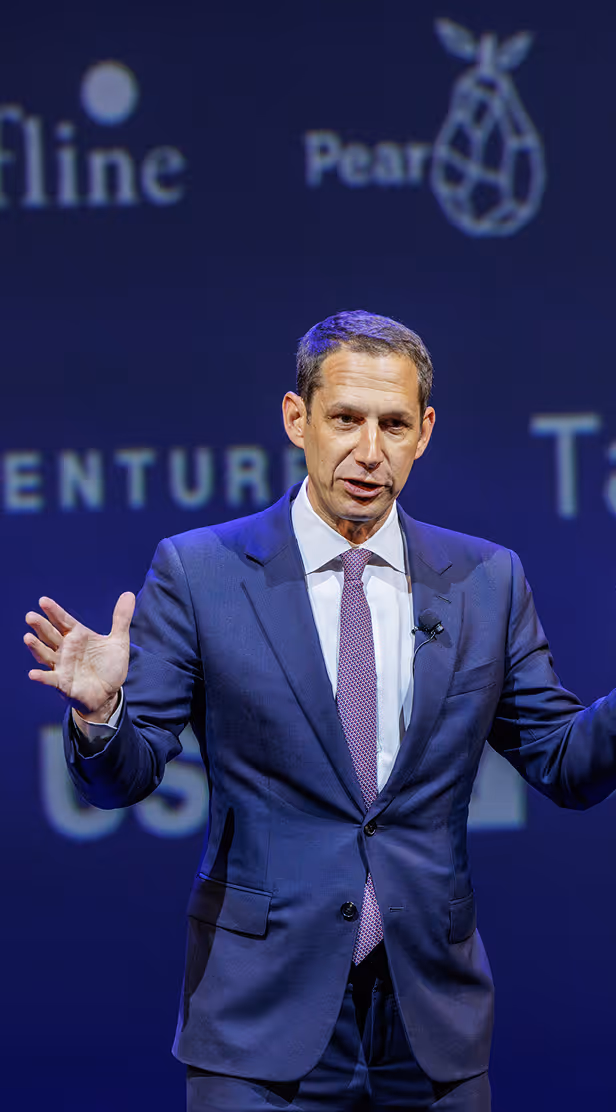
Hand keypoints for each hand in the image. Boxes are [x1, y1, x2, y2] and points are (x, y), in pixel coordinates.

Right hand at [24, 593, 135, 719]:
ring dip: (36, 647)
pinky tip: (33, 674)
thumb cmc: (109, 666)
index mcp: (77, 636)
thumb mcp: (118, 641)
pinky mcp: (62, 683)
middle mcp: (66, 649)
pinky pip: (50, 679)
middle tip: (30, 616)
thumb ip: (121, 619)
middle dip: (40, 626)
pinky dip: (41, 676)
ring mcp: (62, 666)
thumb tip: (129, 594)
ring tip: (27, 638)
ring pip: (45, 654)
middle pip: (50, 635)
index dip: (54, 611)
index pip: (63, 620)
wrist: (109, 693)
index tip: (43, 600)